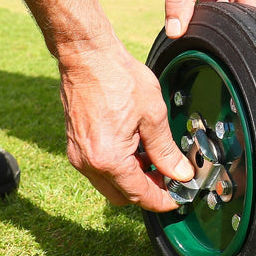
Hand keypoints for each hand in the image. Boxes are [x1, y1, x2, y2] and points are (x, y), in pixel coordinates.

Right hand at [59, 36, 194, 210]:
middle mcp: (88, 162)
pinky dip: (118, 166)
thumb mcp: (153, 115)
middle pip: (122, 196)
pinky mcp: (74, 144)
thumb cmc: (119, 78)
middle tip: (169, 177)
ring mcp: (77, 154)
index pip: (139, 195)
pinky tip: (134, 148)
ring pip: (109, 183)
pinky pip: (98, 168)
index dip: (162, 200)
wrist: (87, 56)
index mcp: (109, 159)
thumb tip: (181, 174)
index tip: (178, 198)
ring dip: (132, 178)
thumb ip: (167, 150)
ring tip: (153, 158)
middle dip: (147, 191)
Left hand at [150, 0, 255, 37]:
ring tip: (190, 24)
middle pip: (237, 8)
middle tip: (201, 33)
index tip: (220, 37)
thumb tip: (176, 29)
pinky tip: (186, 15)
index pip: (252, 5)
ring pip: (220, 6)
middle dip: (220, 19)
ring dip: (206, 15)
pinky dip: (196, 7)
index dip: (237, 23)